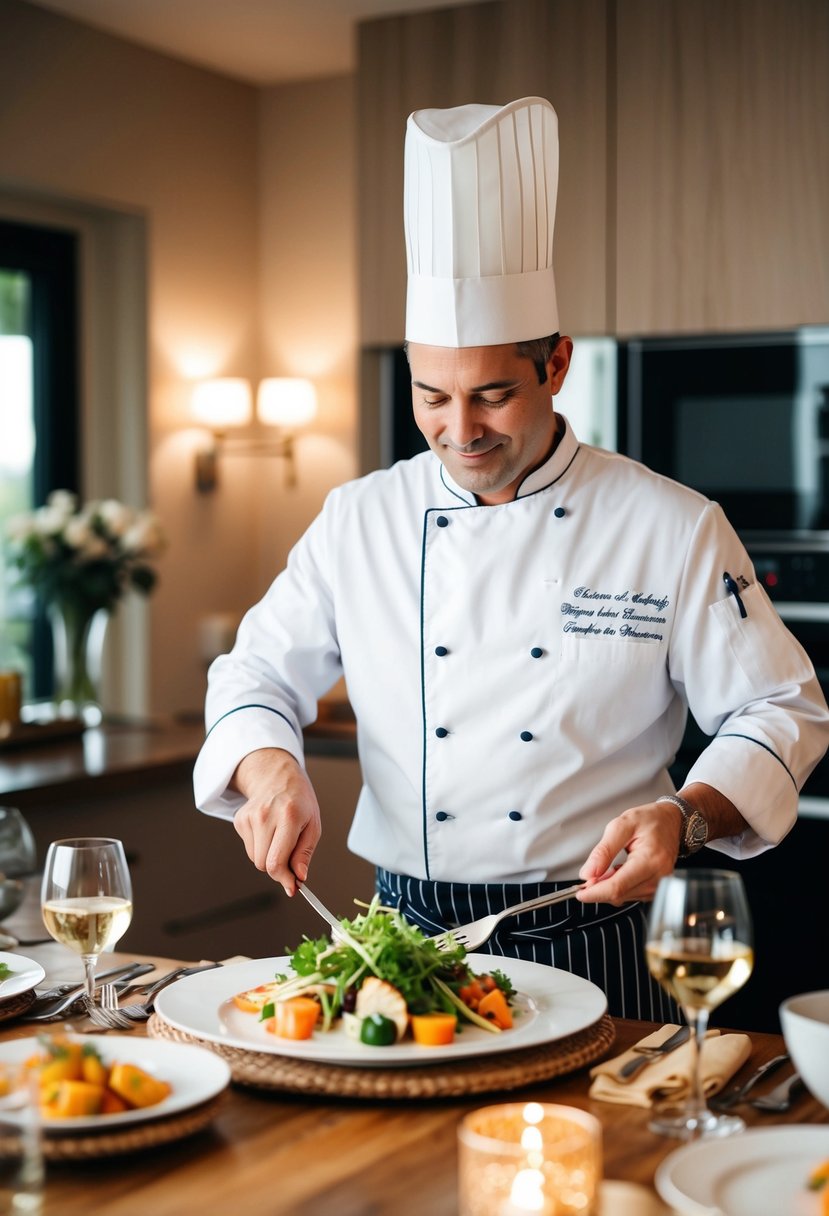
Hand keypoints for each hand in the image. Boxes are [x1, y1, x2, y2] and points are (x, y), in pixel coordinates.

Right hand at [231, 748, 321, 896]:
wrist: (277, 776)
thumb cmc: (299, 801)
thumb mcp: (313, 825)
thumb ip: (305, 853)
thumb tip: (299, 877)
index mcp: (288, 817)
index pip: (276, 861)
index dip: (284, 879)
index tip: (293, 887)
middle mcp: (265, 816)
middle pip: (264, 864)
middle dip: (278, 869)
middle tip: (291, 862)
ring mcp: (249, 817)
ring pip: (255, 859)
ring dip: (269, 857)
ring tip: (280, 838)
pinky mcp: (239, 820)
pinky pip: (249, 849)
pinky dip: (260, 847)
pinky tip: (269, 831)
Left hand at [576, 801, 682, 905]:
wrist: (671, 821)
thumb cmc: (649, 820)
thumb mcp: (621, 826)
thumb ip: (603, 851)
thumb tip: (588, 873)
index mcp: (650, 860)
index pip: (617, 887)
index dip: (595, 893)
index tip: (579, 892)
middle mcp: (658, 876)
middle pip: (619, 895)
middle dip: (598, 888)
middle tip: (588, 873)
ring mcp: (659, 885)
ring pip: (624, 897)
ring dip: (608, 887)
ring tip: (608, 866)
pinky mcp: (656, 888)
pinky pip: (631, 895)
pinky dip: (619, 886)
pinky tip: (617, 871)